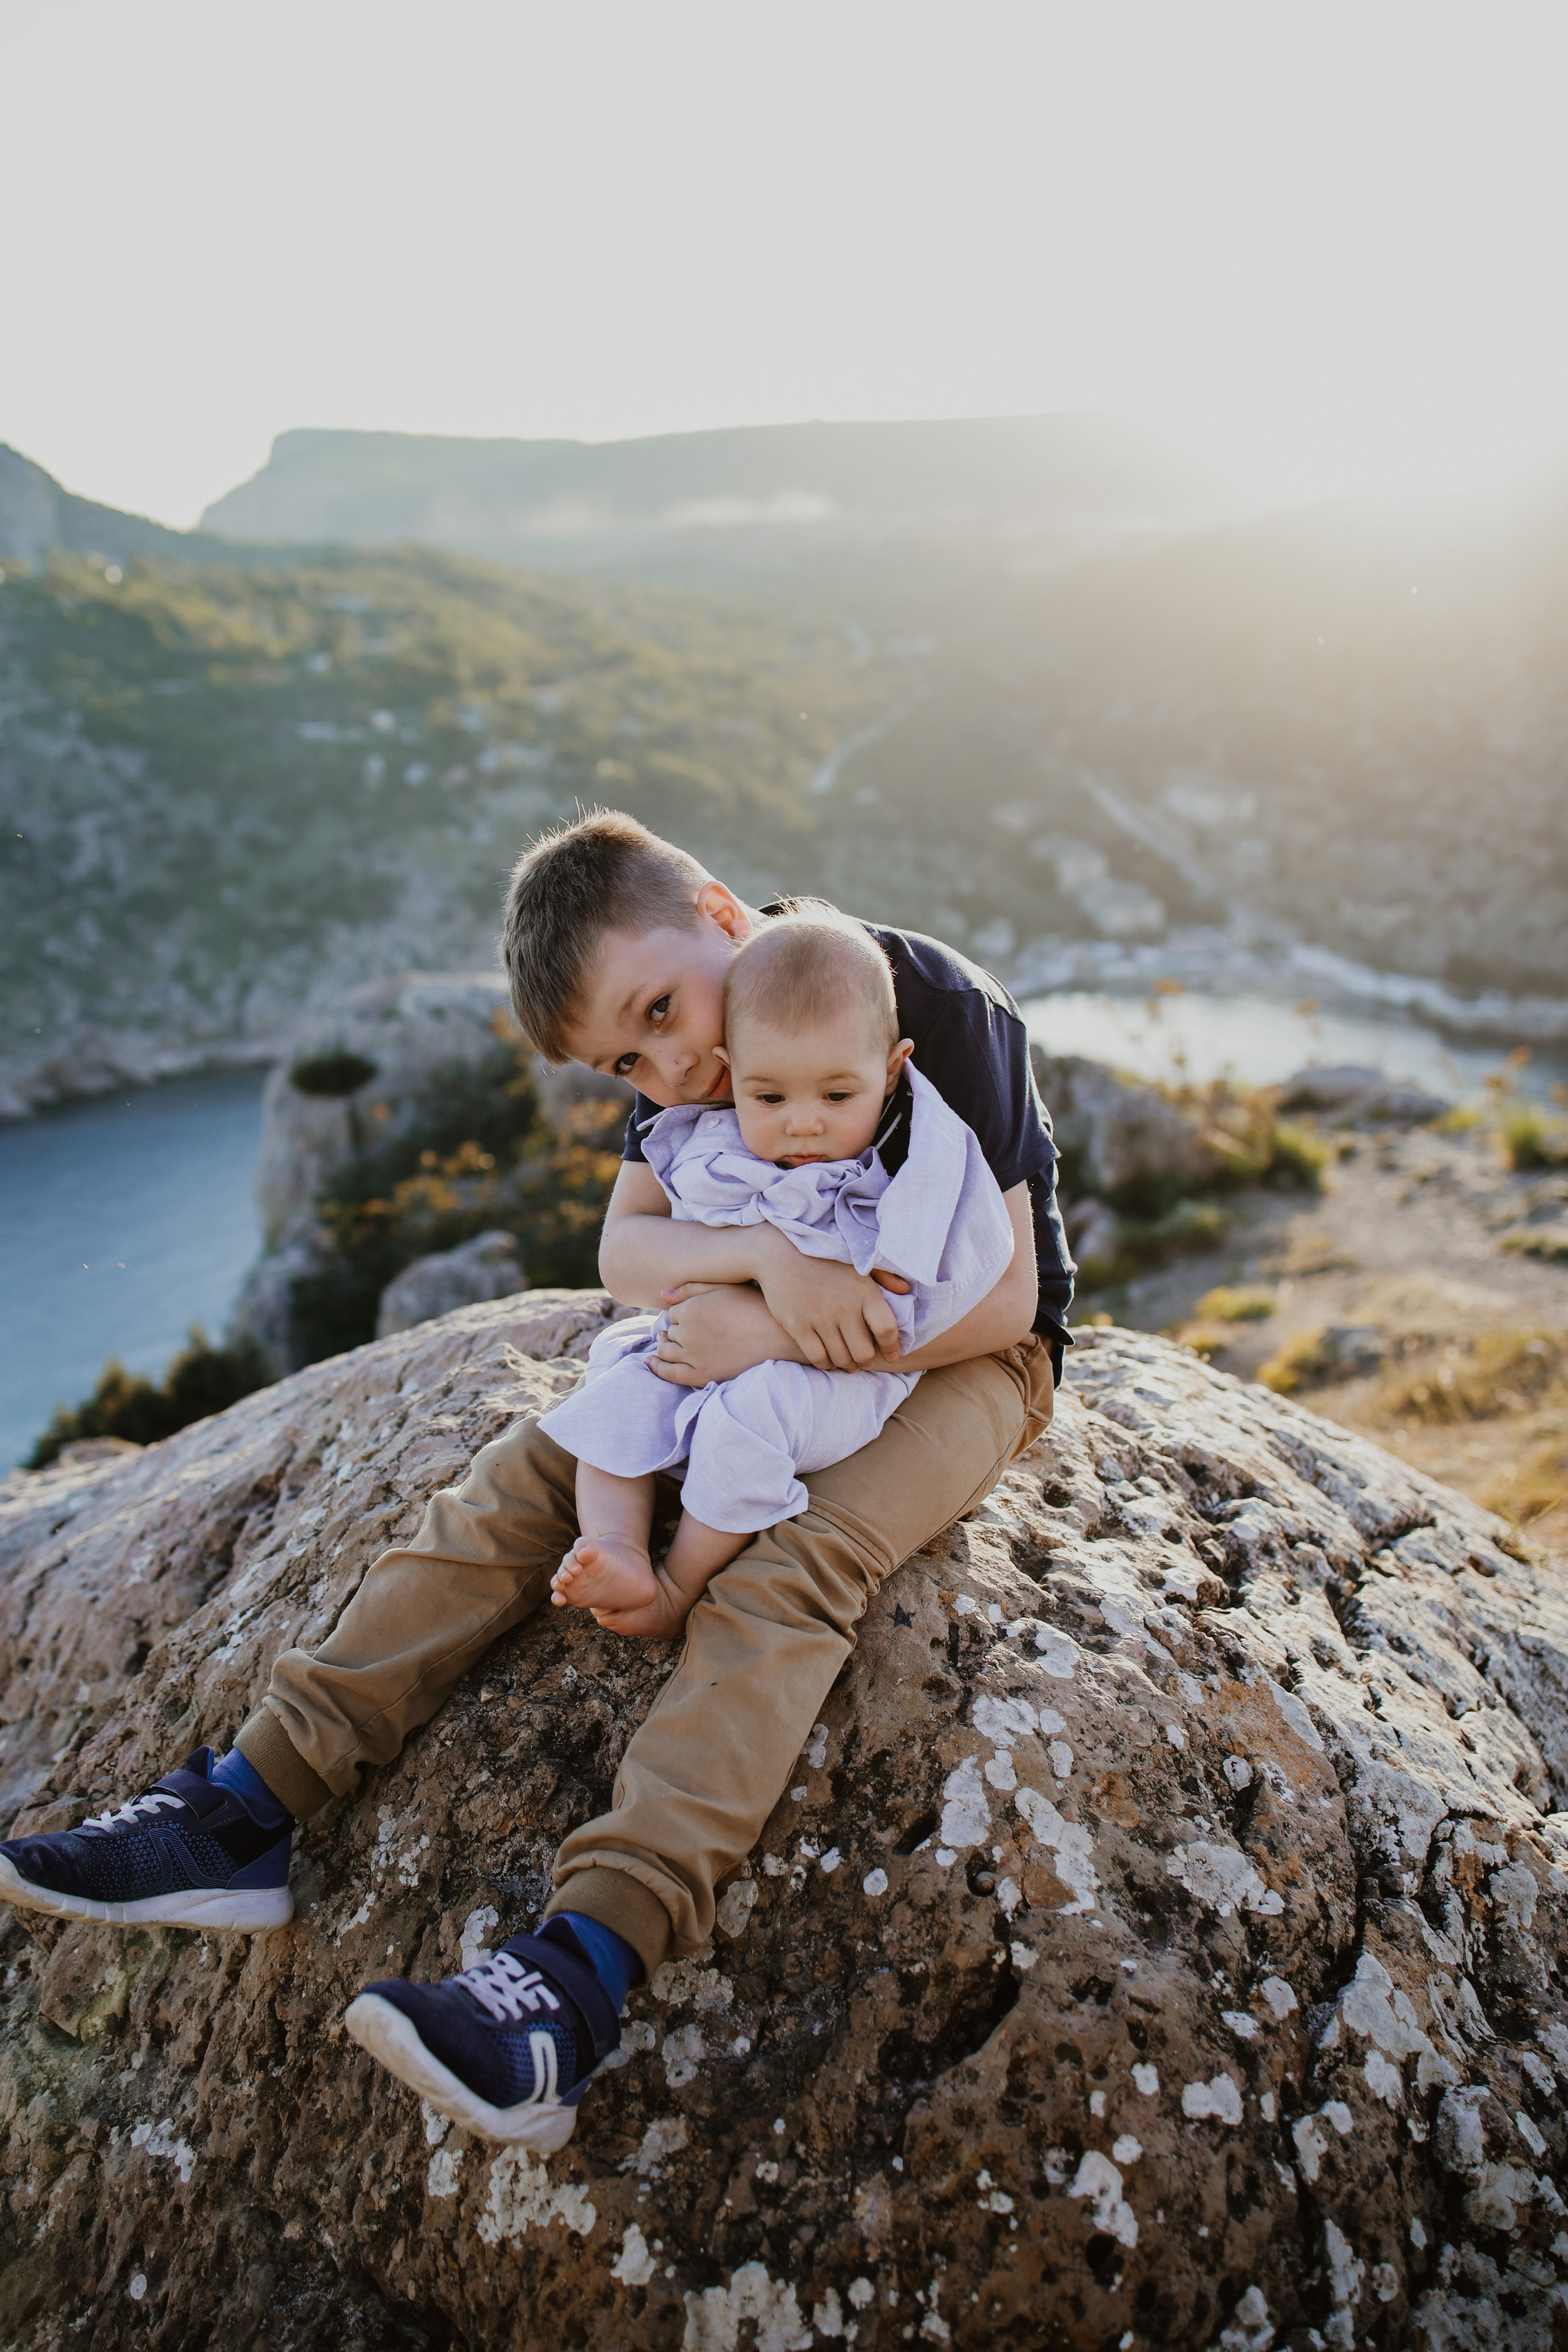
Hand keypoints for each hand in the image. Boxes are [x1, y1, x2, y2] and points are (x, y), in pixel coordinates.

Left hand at [652, 1284, 804, 1385]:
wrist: (780, 1336)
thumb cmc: (755, 1306)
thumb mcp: (725, 1288)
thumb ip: (692, 1288)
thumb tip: (662, 1294)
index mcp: (692, 1310)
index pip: (672, 1313)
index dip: (679, 1314)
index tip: (687, 1316)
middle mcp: (688, 1334)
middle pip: (669, 1332)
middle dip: (671, 1331)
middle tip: (675, 1331)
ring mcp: (694, 1357)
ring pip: (666, 1352)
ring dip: (663, 1347)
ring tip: (665, 1343)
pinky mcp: (702, 1376)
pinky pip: (670, 1375)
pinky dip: (657, 1369)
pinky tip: (651, 1364)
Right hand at [751, 1241, 909, 1370]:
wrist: (780, 1254)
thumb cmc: (824, 1259)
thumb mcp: (857, 1262)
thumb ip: (885, 1276)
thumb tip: (906, 1291)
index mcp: (864, 1291)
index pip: (887, 1330)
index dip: (892, 1347)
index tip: (891, 1354)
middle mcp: (845, 1307)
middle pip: (864, 1351)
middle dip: (868, 1360)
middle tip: (866, 1360)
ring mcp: (820, 1318)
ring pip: (842, 1358)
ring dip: (848, 1365)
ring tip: (849, 1363)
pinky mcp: (799, 1326)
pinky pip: (818, 1358)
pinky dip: (826, 1364)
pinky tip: (829, 1360)